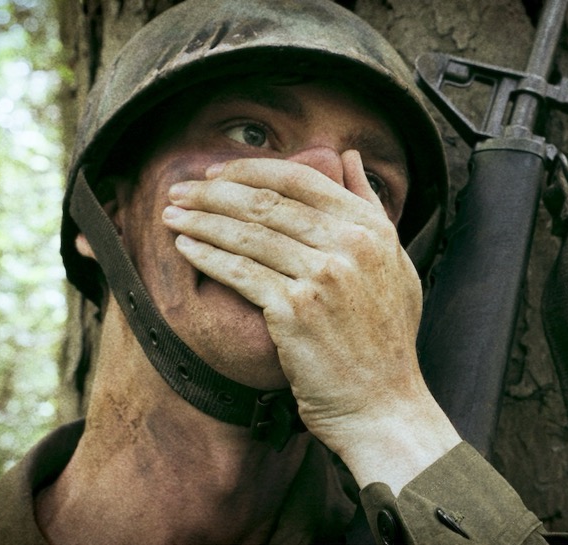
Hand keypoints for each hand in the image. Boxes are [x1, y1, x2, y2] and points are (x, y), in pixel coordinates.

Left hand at [162, 150, 458, 490]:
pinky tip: (186, 248)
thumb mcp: (395, 263)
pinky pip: (240, 273)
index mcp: (371, 228)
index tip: (216, 172)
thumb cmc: (386, 340)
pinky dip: (208, 257)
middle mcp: (349, 245)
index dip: (251, 170)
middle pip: (267, 203)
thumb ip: (370, 207)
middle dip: (213, 192)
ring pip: (248, 234)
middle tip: (179, 189)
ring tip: (171, 214)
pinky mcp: (295, 311)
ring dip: (201, 220)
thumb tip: (351, 156)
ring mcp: (323, 277)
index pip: (301, 180)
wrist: (383, 405)